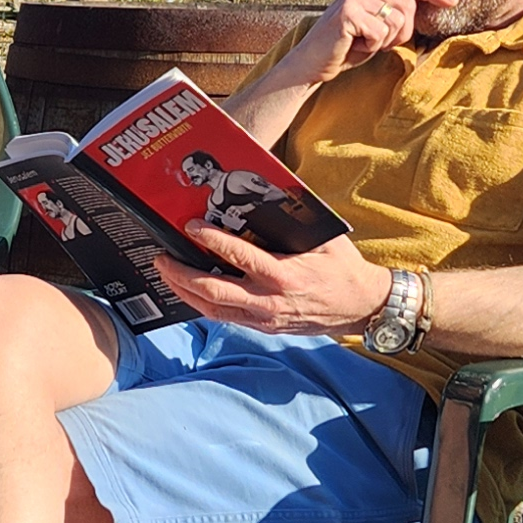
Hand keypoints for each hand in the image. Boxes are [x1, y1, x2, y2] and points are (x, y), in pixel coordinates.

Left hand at [154, 223, 390, 338]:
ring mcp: (263, 318)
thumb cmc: (342, 268)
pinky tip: (188, 290)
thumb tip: (265, 194)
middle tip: (161, 257)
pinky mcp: (262, 327)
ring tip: (166, 273)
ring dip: (183, 291)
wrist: (361, 307)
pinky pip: (223, 317)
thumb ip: (292, 222)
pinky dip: (200, 304)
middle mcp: (269, 300)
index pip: (237, 256)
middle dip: (181, 273)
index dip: (210, 240)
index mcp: (283, 274)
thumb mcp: (322, 239)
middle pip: (212, 290)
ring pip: (211, 309)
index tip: (190, 226)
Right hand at [281, 0, 461, 87]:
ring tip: (362, 43)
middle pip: (408, 6)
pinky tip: (353, 45)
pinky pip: (380, 33)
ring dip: (384, 41)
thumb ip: (394, 13)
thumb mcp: (375, 26)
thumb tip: (428, 8)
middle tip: (376, 42)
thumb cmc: (345, 47)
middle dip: (400, 32)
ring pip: (397, 21)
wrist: (311, 62)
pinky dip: (371, 47)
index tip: (452, 0)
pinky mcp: (349, 14)